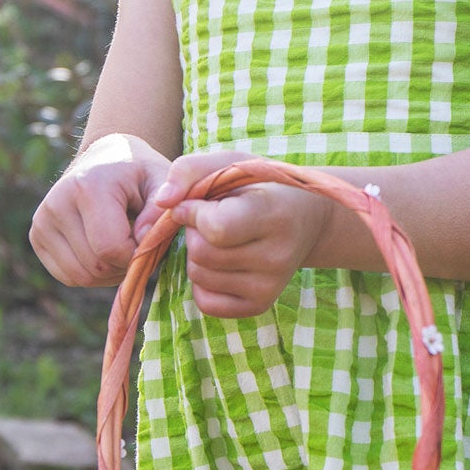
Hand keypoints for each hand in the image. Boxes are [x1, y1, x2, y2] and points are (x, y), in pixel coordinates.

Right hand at [29, 134, 171, 287]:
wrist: (105, 159)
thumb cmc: (139, 173)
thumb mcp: (160, 181)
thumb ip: (160, 210)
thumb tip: (143, 238)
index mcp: (88, 186)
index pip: (109, 248)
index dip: (135, 256)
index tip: (147, 242)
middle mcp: (57, 203)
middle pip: (94, 266)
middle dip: (123, 267)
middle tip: (137, 246)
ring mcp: (42, 221)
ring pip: (79, 276)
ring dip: (108, 275)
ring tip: (122, 249)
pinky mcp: (37, 236)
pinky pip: (68, 276)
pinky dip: (91, 275)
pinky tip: (104, 253)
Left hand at [144, 149, 330, 317]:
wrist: (307, 219)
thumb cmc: (261, 186)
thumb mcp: (231, 164)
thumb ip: (189, 170)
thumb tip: (162, 203)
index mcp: (274, 215)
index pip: (216, 228)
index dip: (193, 213)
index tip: (198, 201)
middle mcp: (277, 257)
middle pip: (201, 253)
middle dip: (194, 231)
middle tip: (213, 218)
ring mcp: (269, 287)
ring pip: (198, 275)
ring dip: (197, 254)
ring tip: (220, 238)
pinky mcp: (259, 306)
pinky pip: (205, 301)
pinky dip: (202, 281)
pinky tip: (221, 262)